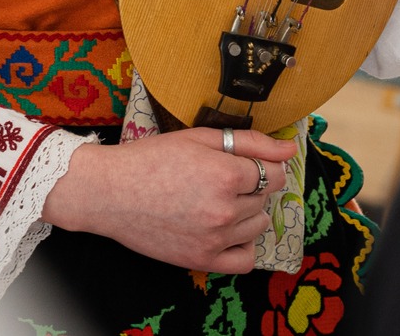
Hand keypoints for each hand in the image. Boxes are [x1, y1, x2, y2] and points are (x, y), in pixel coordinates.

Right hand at [40, 127, 298, 272]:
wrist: (109, 192)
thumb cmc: (150, 158)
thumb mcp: (198, 138)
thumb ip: (250, 142)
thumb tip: (291, 148)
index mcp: (225, 174)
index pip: (274, 174)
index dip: (262, 166)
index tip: (242, 165)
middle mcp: (225, 209)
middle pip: (264, 199)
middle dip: (250, 187)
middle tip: (218, 179)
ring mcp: (215, 238)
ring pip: (258, 226)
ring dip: (246, 213)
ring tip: (216, 202)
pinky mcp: (203, 260)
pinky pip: (246, 260)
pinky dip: (242, 245)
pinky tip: (225, 230)